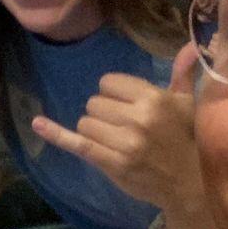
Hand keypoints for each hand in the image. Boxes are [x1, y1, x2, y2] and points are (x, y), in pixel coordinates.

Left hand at [31, 44, 214, 228]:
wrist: (190, 183)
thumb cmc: (187, 140)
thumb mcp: (187, 104)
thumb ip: (183, 73)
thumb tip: (190, 45)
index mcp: (153, 98)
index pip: (108, 82)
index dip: (113, 94)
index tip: (126, 106)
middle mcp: (137, 118)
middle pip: (94, 103)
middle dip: (103, 114)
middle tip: (123, 127)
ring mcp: (123, 142)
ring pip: (85, 123)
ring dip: (94, 131)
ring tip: (115, 141)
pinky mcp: (112, 163)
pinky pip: (77, 143)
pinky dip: (55, 133)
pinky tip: (38, 123)